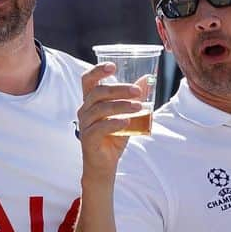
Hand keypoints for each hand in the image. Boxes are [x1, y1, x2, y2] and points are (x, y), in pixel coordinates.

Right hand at [77, 64, 144, 182]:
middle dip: (119, 89)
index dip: (98, 71)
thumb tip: (147, 79)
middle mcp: (84, 110)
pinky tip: (127, 122)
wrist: (104, 165)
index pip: (88, 80)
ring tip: (138, 107)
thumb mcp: (126, 115)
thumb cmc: (113, 137)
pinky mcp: (88, 138)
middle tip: (137, 91)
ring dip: (121, 106)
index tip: (113, 66)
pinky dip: (114, 123)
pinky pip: (100, 127)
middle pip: (98, 92)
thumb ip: (133, 98)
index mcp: (90, 101)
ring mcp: (84, 124)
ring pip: (100, 109)